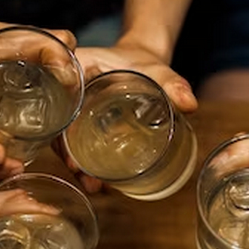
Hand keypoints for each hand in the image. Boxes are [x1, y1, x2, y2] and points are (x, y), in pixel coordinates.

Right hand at [65, 41, 197, 191]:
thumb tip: (189, 104)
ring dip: (76, 165)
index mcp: (73, 70)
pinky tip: (99, 183)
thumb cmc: (141, 61)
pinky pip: (75, 143)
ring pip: (66, 140)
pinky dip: (84, 163)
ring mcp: (72, 110)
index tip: (71, 157)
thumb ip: (171, 83)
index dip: (61, 131)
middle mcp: (66, 92)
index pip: (59, 102)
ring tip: (94, 187)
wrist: (138, 63)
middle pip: (58, 127)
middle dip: (67, 155)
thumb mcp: (155, 69)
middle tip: (82, 176)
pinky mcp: (80, 123)